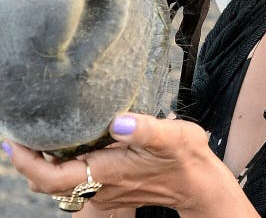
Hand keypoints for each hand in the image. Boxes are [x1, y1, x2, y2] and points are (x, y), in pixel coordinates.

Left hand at [2, 113, 256, 216]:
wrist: (200, 184)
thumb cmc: (187, 158)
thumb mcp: (173, 136)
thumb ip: (145, 128)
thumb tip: (117, 121)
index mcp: (107, 172)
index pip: (50, 176)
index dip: (26, 162)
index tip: (14, 141)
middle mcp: (100, 187)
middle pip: (48, 183)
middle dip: (29, 162)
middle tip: (20, 135)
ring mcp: (105, 192)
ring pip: (61, 184)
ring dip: (45, 165)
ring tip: (41, 137)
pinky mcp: (113, 190)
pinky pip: (76, 183)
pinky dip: (63, 167)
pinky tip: (71, 146)